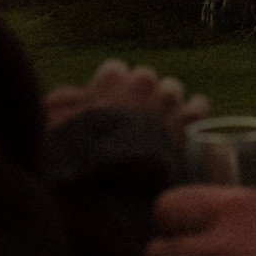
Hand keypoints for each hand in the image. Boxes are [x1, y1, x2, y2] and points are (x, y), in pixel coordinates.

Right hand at [43, 58, 212, 138]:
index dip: (110, 90)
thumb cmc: (80, 155)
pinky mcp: (189, 122)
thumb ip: (58, 104)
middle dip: (140, 95)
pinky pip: (199, 106)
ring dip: (166, 104)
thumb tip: (60, 98)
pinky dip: (193, 114)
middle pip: (145, 78)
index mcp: (111, 79)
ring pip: (172, 90)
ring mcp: (168, 100)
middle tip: (133, 119)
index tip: (107, 106)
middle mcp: (142, 83)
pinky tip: (187, 128)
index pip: (114, 70)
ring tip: (160, 126)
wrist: (115, 184)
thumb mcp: (55, 127)